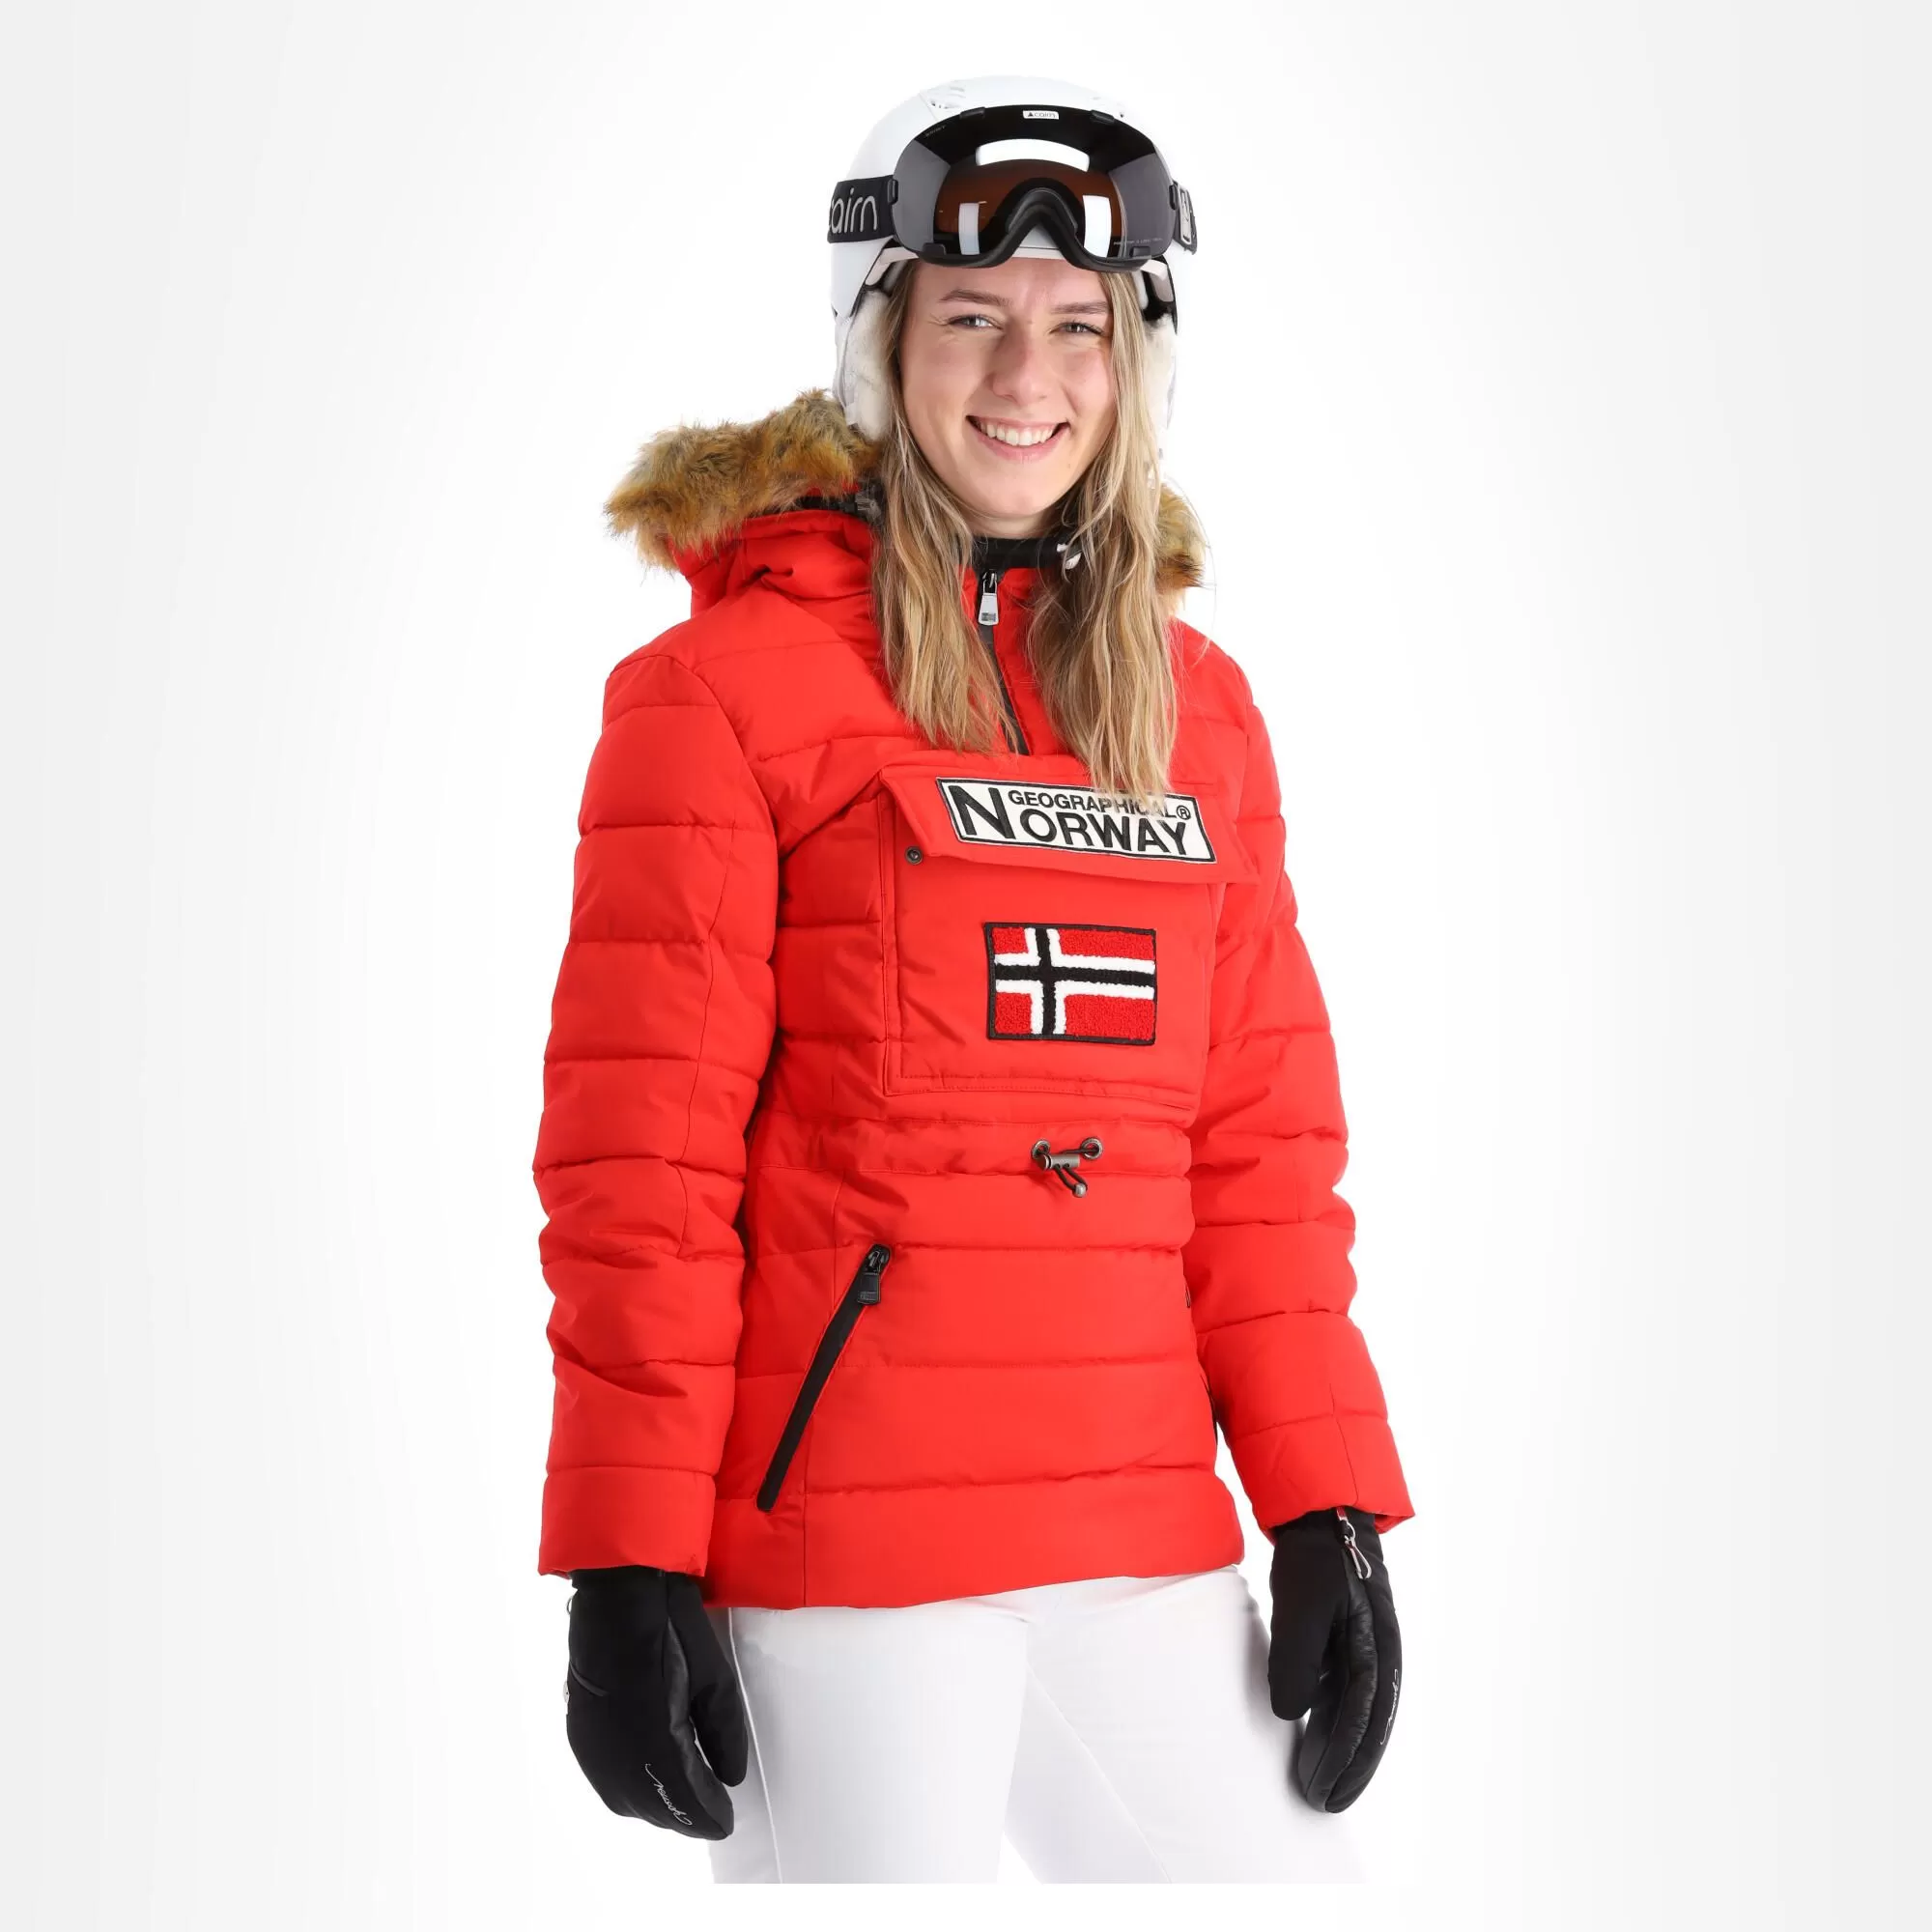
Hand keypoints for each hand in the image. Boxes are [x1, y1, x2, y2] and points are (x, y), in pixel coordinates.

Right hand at [564, 1565, 747, 1837]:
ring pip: (625, 1800)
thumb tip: (729, 1776)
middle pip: (654, 1808)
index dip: (709, 1814)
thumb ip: (723, 1732)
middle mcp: (618, 1755)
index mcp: (655, 1741)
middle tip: (711, 1812)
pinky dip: (631, 1789)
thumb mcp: (713, 1675)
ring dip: (656, 1807)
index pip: (686, 1798)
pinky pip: (606, 1779)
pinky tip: (649, 1777)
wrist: (615, 1593)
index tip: (726, 1820)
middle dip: (684, 1815)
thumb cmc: (670, 1625)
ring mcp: (593, 1745)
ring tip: (684, 1799)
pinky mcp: (579, 1732)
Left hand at [1266, 1506, 1401, 1810]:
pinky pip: (1348, 1695)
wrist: (1325, 1516)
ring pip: (1360, 1715)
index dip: (1343, 1761)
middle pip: (1369, 1726)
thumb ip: (1295, 1658)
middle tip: (1324, 1805)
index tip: (1322, 1792)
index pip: (1361, 1719)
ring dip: (1343, 1752)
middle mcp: (1381, 1656)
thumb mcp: (1300, 1605)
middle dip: (1349, 1769)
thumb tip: (1288, 1715)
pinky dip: (1335, 1724)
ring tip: (1321, 1787)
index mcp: (1378, 1648)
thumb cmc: (1315, 1559)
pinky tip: (1315, 1742)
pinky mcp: (1353, 1644)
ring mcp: (1370, 1651)